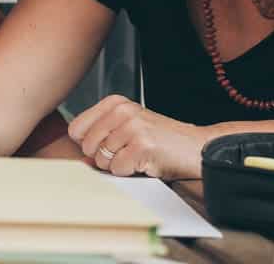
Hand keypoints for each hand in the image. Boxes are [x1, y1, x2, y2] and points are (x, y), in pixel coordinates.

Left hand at [67, 94, 209, 179]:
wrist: (196, 147)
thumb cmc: (162, 140)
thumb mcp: (128, 127)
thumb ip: (101, 135)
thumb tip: (78, 156)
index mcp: (115, 103)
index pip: (76, 128)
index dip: (88, 143)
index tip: (108, 144)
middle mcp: (122, 111)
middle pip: (87, 145)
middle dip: (103, 157)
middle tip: (127, 152)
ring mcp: (132, 127)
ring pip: (101, 159)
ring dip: (118, 165)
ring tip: (137, 156)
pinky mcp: (141, 145)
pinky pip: (118, 168)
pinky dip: (130, 171)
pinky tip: (144, 162)